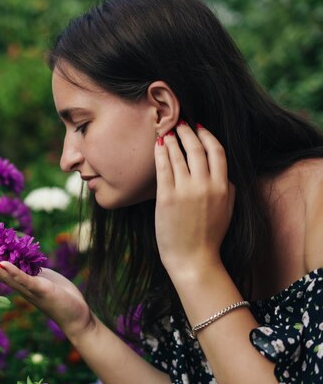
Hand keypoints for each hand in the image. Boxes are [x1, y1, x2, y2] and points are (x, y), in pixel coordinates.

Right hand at [0, 236, 93, 340]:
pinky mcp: (41, 291)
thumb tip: (20, 254)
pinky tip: (2, 262)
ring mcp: (28, 289)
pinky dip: (13, 272)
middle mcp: (18, 285)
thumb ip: (29, 267)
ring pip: (4, 275)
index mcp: (17, 279)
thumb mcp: (41, 276)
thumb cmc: (60, 295)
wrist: (76, 317)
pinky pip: (24, 281)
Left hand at [154, 122, 234, 279]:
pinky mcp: (166, 197)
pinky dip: (160, 153)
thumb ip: (227, 188)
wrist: (193, 258)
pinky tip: (157, 146)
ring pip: (177, 155)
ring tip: (166, 132)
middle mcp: (205, 185)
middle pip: (196, 148)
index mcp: (223, 187)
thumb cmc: (210, 235)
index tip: (200, 127)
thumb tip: (221, 171)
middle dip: (187, 132)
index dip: (207, 135)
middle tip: (180, 124)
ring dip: (171, 140)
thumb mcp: (227, 210)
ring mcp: (185, 190)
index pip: (217, 151)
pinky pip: (163, 168)